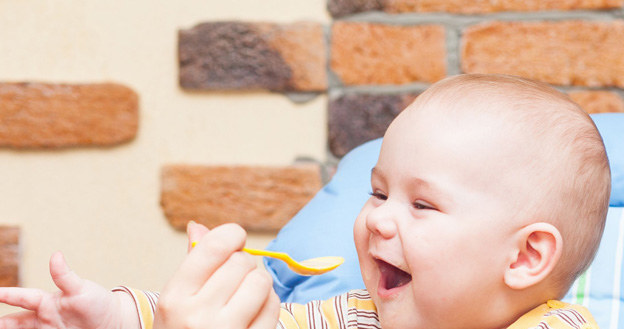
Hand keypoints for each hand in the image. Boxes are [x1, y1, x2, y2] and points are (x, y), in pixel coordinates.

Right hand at [0, 252, 136, 328]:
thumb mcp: (81, 289)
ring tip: (0, 328)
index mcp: (47, 302)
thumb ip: (65, 276)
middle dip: (2, 322)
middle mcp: (44, 318)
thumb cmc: (98, 302)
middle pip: (16, 322)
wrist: (114, 323)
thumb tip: (55, 254)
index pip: (22, 298)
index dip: (5, 295)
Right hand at [154, 223, 279, 328]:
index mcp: (175, 298)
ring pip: (261, 281)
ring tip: (246, 296)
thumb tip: (199, 226)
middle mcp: (197, 316)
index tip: (236, 240)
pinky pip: (274, 307)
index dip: (232, 235)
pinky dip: (270, 304)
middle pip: (242, 262)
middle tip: (235, 281)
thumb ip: (193, 264)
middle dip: (244, 265)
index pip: (214, 247)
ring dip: (259, 284)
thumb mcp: (177, 303)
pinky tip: (256, 312)